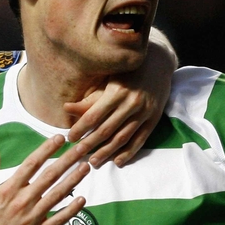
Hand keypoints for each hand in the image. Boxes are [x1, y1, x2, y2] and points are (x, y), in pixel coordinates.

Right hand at [0, 135, 89, 224]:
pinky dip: (72, 210)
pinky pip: (59, 219)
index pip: (32, 163)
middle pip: (50, 175)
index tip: (60, 138)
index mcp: (9, 189)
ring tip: (86, 167)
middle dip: (68, 159)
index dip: (47, 149)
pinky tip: (82, 199)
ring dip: (74, 179)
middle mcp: (23, 201)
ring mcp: (33, 217)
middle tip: (82, 146)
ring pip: (58, 194)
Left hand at [64, 27, 176, 166]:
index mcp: (116, 91)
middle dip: (90, 144)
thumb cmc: (127, 70)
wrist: (159, 63)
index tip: (70, 138)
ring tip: (94, 162)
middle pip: (106, 130)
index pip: (93, 116)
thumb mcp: (108, 78)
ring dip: (107, 152)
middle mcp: (131, 103)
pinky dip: (129, 152)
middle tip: (76, 155)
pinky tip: (117, 161)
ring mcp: (144, 112)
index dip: (80, 129)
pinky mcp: (154, 118)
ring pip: (122, 137)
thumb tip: (65, 108)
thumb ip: (89, 98)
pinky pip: (140, 139)